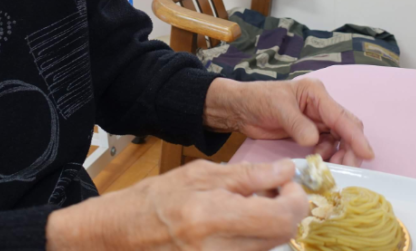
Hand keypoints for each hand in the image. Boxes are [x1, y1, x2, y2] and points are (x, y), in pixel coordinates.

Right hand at [47, 159, 307, 250]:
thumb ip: (245, 175)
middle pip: (281, 237)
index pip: (281, 218)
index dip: (295, 200)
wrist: (120, 234)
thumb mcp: (198, 175)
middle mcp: (218, 250)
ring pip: (269, 248)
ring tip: (250, 206)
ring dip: (271, 225)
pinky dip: (254, 238)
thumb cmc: (154, 199)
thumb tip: (285, 172)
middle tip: (272, 191)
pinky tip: (238, 223)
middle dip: (286, 211)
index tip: (287, 184)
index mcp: (212, 217)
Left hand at [203, 78, 373, 166]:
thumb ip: (297, 124)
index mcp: (316, 93)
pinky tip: (319, 162)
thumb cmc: (257, 100)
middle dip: (351, 148)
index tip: (366, 154)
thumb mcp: (277, 108)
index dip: (355, 136)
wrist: (240, 108)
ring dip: (339, 154)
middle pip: (347, 128)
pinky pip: (328, 146)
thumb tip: (314, 140)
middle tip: (346, 167)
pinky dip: (328, 156)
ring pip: (340, 139)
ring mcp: (317, 120)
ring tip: (330, 167)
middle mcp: (321, 106)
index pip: (341, 116)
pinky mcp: (310, 132)